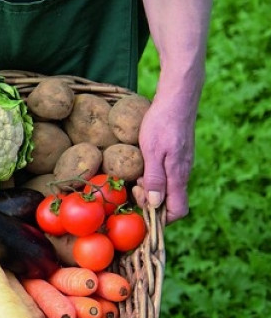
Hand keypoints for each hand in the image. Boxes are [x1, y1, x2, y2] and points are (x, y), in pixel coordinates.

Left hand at [133, 94, 197, 223]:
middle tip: (135, 185)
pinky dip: (152, 176)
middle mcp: (183, 173)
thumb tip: (155, 204)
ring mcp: (181, 165)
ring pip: (167, 188)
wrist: (177, 98)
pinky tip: (141, 165)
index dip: (161, 218)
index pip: (178, 211)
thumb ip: (155, 179)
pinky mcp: (177, 156)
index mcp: (178, 176)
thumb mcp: (152, 151)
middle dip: (150, 201)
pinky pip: (166, 176)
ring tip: (137, 174)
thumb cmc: (162, 122)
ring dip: (150, 188)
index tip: (142, 208)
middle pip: (170, 202)